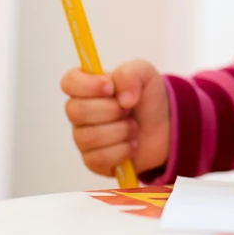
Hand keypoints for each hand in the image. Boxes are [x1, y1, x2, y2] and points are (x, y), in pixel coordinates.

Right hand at [60, 59, 170, 176]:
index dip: (87, 85)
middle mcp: (80, 112)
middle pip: (76, 111)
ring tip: (134, 126)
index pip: (69, 82)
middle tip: (128, 109)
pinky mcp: (94, 160)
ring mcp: (84, 138)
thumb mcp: (145, 74)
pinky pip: (99, 158)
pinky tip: (132, 143)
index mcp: (87, 87)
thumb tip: (123, 98)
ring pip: (89, 137)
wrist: (165, 127)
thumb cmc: (147, 98)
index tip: (110, 88)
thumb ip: (132, 74)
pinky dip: (122, 150)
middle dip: (111, 110)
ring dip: (120, 130)